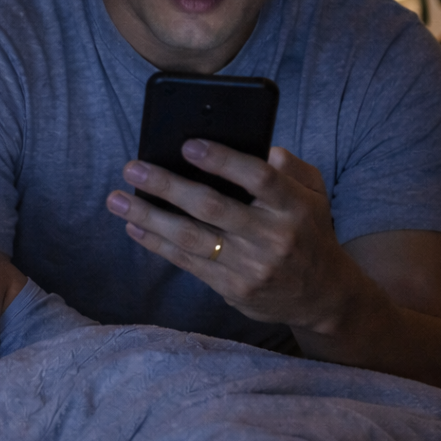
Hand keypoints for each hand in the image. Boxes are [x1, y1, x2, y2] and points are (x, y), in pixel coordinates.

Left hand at [106, 139, 352, 332]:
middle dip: (167, 186)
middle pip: (212, 207)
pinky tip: (133, 227)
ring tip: (116, 199)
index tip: (188, 144)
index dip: (223, 161)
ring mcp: (251, 266)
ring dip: (148, 217)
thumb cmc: (309, 231)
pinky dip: (157, 244)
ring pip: (191, 238)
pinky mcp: (233, 288)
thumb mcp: (315, 194)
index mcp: (295, 206)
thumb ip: (291, 168)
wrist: (323, 296)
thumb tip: (262, 148)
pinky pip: (188, 263)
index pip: (259, 178)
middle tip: (132, 168)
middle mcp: (273, 237)